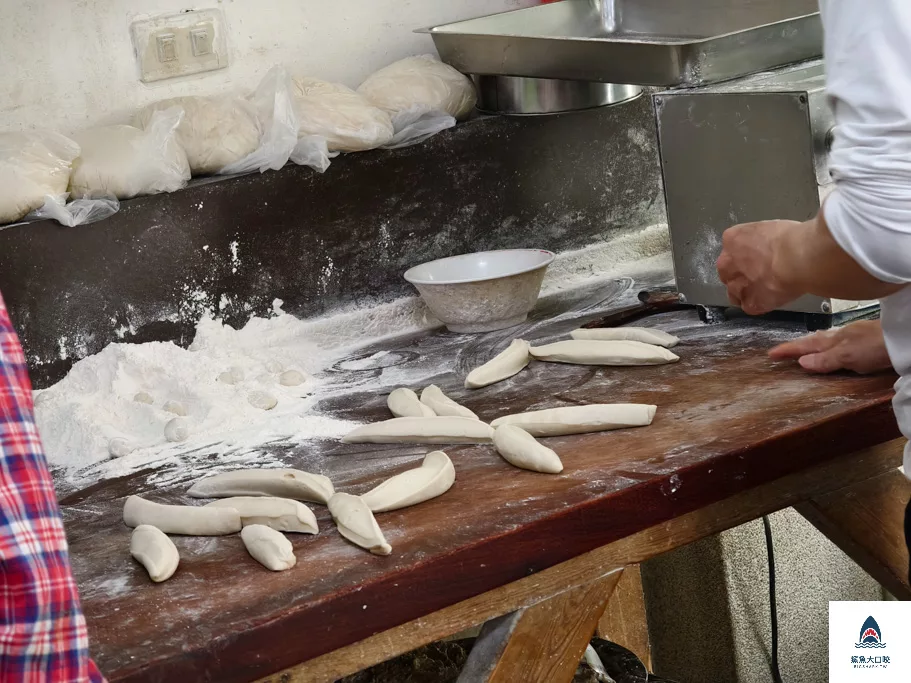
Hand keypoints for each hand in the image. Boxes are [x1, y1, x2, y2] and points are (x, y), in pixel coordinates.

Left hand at [716, 220, 803, 314]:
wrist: (797, 258)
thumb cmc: (789, 237)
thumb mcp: (768, 227)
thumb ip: (759, 240)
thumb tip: (767, 247)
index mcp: (732, 240)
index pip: (732, 250)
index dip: (746, 256)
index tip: (759, 258)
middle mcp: (727, 264)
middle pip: (729, 273)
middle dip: (741, 275)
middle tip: (761, 275)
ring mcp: (736, 286)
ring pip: (735, 293)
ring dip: (747, 292)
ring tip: (766, 290)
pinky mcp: (750, 304)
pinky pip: (750, 306)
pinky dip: (760, 304)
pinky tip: (772, 299)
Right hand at [768, 320, 891, 373]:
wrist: (902, 338)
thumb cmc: (875, 347)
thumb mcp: (847, 357)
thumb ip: (825, 360)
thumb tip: (801, 362)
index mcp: (832, 340)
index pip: (804, 346)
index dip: (787, 350)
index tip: (771, 354)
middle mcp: (839, 336)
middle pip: (812, 340)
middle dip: (796, 345)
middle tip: (781, 350)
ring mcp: (851, 336)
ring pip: (824, 340)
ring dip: (811, 344)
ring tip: (802, 347)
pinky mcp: (863, 340)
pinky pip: (837, 342)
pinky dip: (827, 345)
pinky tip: (832, 347)